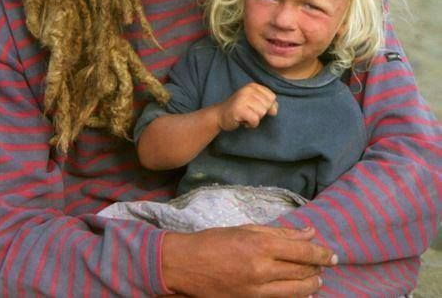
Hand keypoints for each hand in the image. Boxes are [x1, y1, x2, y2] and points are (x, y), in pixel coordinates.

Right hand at [161, 225, 336, 296]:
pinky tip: (301, 292)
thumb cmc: (215, 240)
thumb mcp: (247, 229)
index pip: (302, 250)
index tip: (332, 254)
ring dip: (311, 285)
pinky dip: (295, 296)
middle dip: (318, 268)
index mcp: (261, 244)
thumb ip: (280, 232)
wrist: (187, 265)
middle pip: (302, 271)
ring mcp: (257, 289)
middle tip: (326, 264)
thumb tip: (308, 232)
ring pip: (296, 290)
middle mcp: (262, 268)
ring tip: (317, 279)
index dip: (321, 253)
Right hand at [217, 83, 277, 130]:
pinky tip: (243, 121)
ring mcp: (242, 98)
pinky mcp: (239, 109)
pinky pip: (255, 120)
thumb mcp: (255, 103)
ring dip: (255, 119)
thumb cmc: (240, 110)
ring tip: (245, 116)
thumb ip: (268, 104)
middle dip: (260, 113)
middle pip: (268, 105)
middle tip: (248, 112)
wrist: (220, 115)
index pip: (272, 97)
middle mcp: (248, 90)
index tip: (255, 107)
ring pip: (262, 112)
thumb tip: (274, 111)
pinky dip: (251, 124)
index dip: (267, 106)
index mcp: (253, 86)